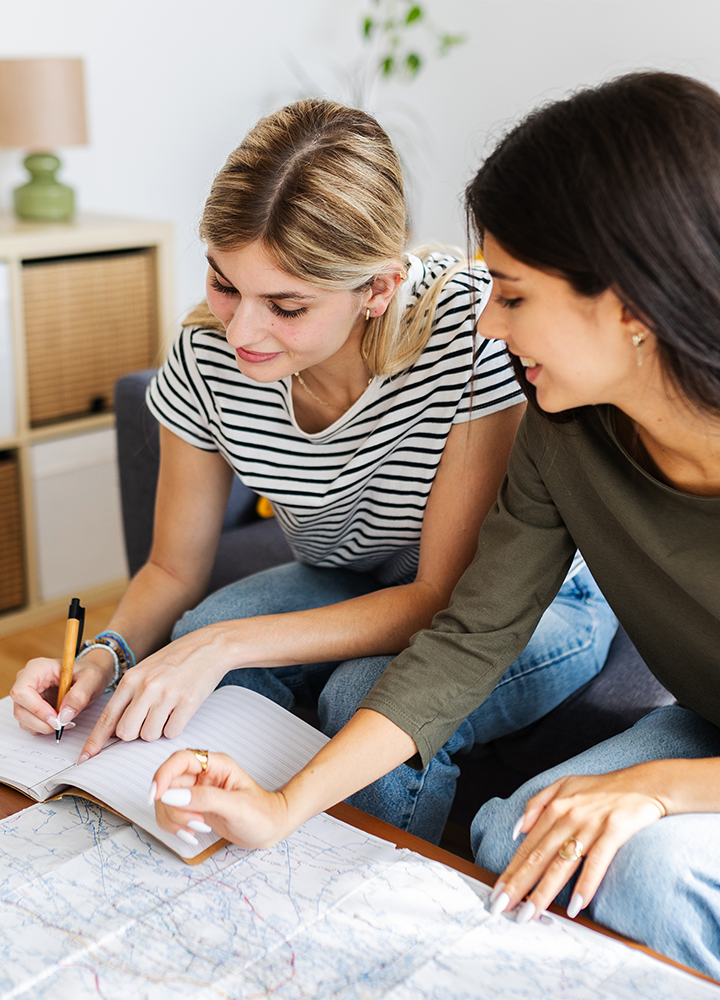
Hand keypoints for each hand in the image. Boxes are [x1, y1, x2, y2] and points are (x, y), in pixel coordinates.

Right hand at [11, 650, 113, 734]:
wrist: (88, 678)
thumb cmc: (88, 673)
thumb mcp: (91, 678)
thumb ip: (80, 695)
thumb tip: (64, 716)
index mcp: (37, 668)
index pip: (21, 691)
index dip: (36, 708)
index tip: (55, 718)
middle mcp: (27, 681)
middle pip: (20, 709)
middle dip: (41, 722)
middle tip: (62, 725)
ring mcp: (27, 696)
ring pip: (23, 720)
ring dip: (43, 727)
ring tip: (65, 722)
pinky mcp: (31, 708)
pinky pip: (29, 725)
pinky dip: (44, 728)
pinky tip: (61, 722)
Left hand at [79, 627, 232, 760]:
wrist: (209, 646)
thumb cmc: (176, 659)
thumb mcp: (146, 670)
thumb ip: (129, 696)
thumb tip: (116, 729)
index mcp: (131, 679)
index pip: (107, 718)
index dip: (95, 741)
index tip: (85, 757)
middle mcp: (146, 688)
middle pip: (126, 733)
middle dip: (135, 733)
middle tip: (147, 720)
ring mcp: (167, 695)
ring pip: (150, 735)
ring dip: (157, 730)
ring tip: (167, 710)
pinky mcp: (188, 703)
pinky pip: (172, 732)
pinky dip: (175, 727)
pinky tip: (180, 710)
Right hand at [151, 749, 289, 849]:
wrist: (271, 829)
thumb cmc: (262, 814)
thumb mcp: (237, 806)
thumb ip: (205, 799)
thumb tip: (172, 796)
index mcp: (215, 765)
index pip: (180, 761)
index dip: (163, 775)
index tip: (156, 796)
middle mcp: (203, 776)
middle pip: (169, 784)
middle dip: (174, 807)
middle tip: (194, 822)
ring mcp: (197, 792)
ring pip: (166, 801)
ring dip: (175, 820)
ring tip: (197, 829)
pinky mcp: (194, 808)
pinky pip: (171, 814)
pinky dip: (175, 827)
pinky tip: (191, 834)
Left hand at [490, 766, 666, 922]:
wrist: (644, 783)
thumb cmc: (603, 788)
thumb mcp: (565, 784)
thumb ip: (538, 803)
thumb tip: (518, 828)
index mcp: (555, 808)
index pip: (527, 846)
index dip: (511, 871)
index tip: (497, 892)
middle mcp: (568, 817)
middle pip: (538, 857)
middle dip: (518, 885)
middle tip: (501, 908)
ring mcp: (591, 824)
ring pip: (562, 863)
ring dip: (544, 891)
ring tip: (530, 913)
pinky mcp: (614, 831)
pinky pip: (597, 862)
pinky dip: (586, 884)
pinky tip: (576, 905)